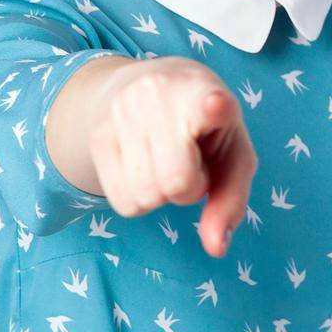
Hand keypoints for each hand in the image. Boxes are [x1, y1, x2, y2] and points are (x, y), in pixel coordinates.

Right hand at [88, 56, 256, 256]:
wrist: (152, 83)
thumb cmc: (206, 129)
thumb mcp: (233, 156)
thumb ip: (230, 201)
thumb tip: (216, 248)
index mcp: (206, 93)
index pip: (208, 104)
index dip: (213, 109)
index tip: (216, 105)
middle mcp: (161, 95)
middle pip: (176, 183)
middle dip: (188, 189)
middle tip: (190, 163)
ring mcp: (123, 110)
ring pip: (144, 197)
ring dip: (161, 194)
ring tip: (167, 160)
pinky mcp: (98, 132)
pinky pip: (121, 202)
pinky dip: (138, 199)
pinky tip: (145, 166)